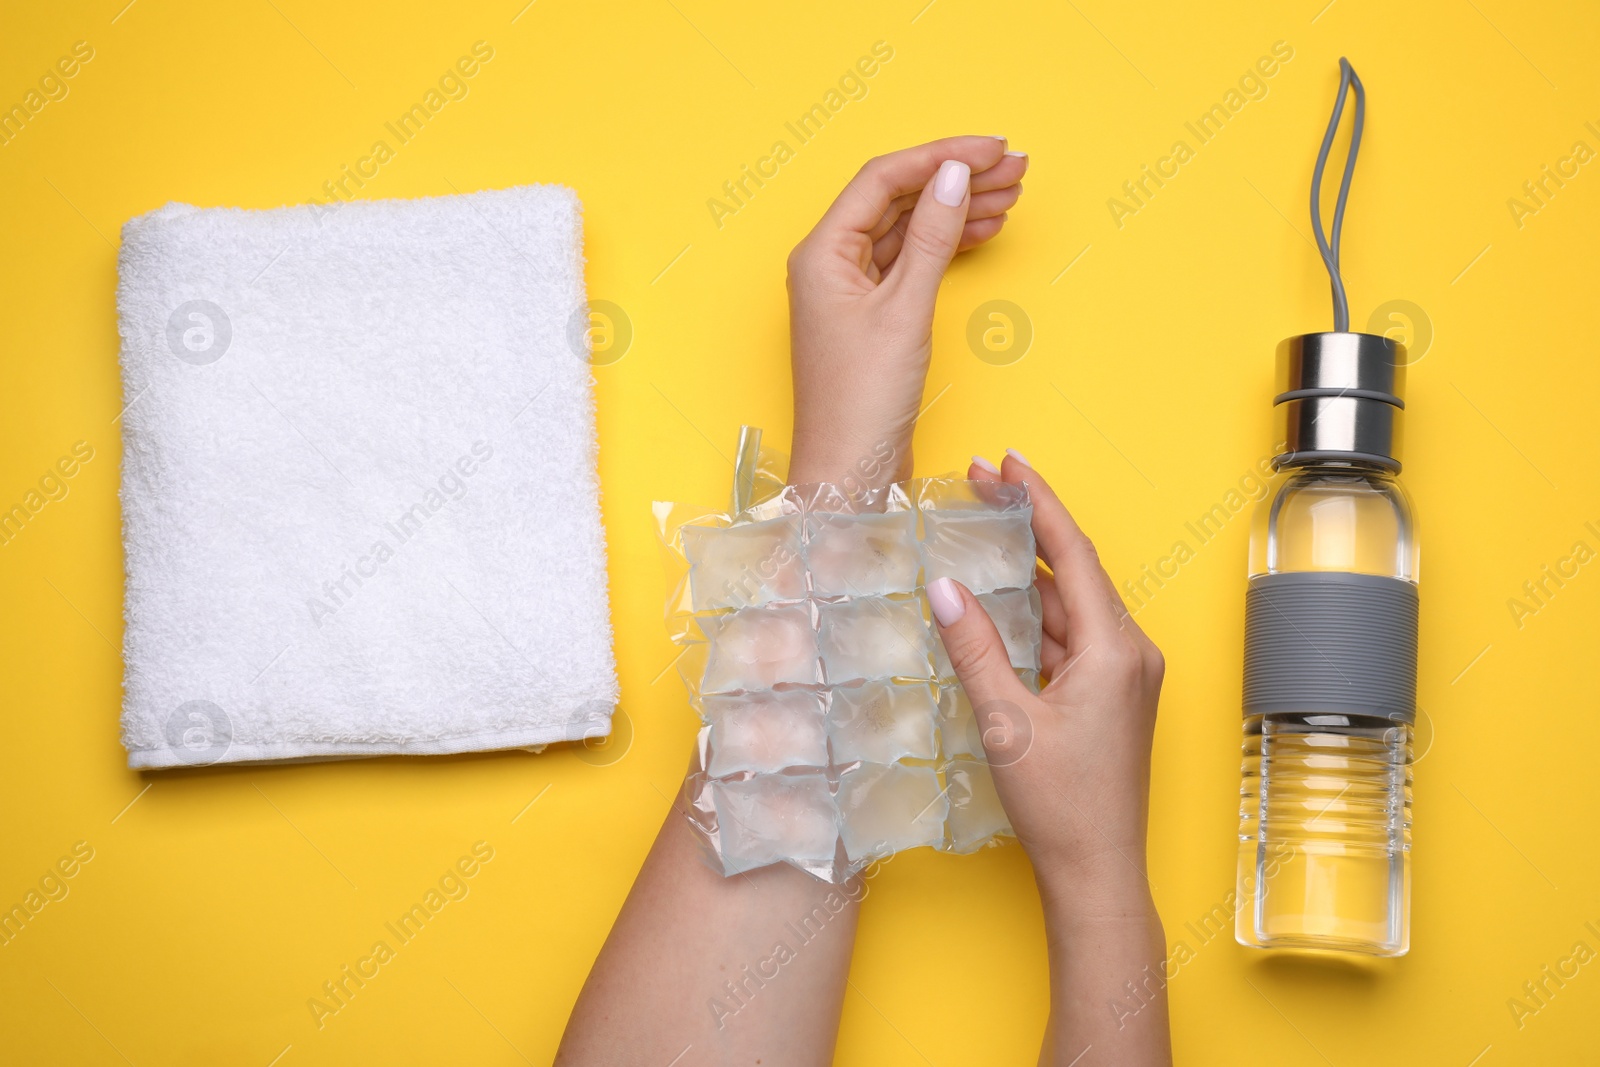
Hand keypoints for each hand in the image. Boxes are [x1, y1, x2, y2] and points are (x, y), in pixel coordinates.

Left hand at [787, 137, 1026, 485]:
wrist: (849, 471)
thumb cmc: (862, 401)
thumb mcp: (905, 310)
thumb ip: (933, 237)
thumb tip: (954, 176)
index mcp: (822, 252)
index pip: (884, 179)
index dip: (941, 157)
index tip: (993, 149)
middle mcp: (830, 263)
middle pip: (898, 199)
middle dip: (956, 179)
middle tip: (1015, 167)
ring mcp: (851, 289)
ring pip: (909, 229)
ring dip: (958, 208)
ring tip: (1011, 194)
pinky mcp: (872, 315)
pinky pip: (912, 261)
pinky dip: (948, 244)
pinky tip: (983, 230)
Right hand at [928, 452, 1164, 912]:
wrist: (1097, 872)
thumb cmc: (1061, 805)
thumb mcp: (1006, 722)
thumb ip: (976, 649)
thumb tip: (945, 588)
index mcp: (1116, 649)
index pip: (1075, 553)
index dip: (1037, 501)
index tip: (1005, 462)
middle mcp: (1130, 652)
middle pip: (1076, 569)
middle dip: (1029, 524)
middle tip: (983, 482)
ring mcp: (1124, 674)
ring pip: (1072, 604)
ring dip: (1031, 570)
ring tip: (984, 532)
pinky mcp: (1112, 695)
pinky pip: (1072, 636)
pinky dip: (1037, 613)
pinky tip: (1003, 600)